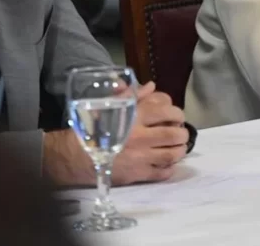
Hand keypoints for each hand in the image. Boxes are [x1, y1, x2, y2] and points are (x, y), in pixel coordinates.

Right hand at [42, 82, 190, 186]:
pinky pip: (162, 173)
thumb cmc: (95, 127)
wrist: (77, 155)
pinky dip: (169, 168)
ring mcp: (141, 157)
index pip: (168, 113)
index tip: (177, 117)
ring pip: (172, 155)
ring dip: (180, 151)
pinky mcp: (138, 174)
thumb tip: (151, 86)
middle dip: (182, 134)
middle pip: (174, 135)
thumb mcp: (111, 106)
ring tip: (178, 148)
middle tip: (181, 134)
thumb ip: (133, 95)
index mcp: (135, 117)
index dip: (177, 115)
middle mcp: (141, 137)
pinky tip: (167, 164)